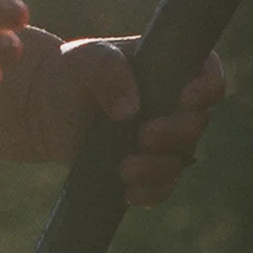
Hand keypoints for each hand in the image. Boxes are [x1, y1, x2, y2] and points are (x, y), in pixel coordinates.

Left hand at [20, 36, 223, 206]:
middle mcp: (173, 104)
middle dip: (175, 132)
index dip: (208, 86)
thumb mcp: (89, 60)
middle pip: (197, 122)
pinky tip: (127, 192)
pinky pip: (161, 186)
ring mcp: (162, 138)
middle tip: (143, 135)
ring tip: (124, 166)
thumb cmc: (74, 71)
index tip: (186, 96)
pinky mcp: (145, 166)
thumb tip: (130, 110)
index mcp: (169, 68)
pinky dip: (150, 192)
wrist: (44, 104)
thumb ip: (110, 73)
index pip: (209, 73)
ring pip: (180, 159)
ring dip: (159, 167)